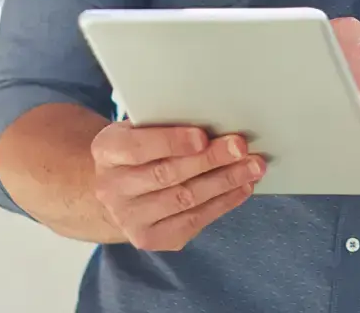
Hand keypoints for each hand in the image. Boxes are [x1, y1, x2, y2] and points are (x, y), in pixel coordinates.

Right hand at [90, 124, 264, 250]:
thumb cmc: (140, 148)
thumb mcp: (140, 127)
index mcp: (106, 151)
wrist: (119, 189)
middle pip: (166, 174)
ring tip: (253, 167)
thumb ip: (166, 124)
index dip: (171, 142)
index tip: (202, 136)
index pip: (137, 147)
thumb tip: (216, 120)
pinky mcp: (150, 238)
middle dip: (209, 160)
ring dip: (224, 182)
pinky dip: (222, 203)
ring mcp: (129, 218)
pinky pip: (192, 221)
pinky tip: (242, 188)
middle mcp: (112, 188)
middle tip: (241, 147)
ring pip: (184, 199)